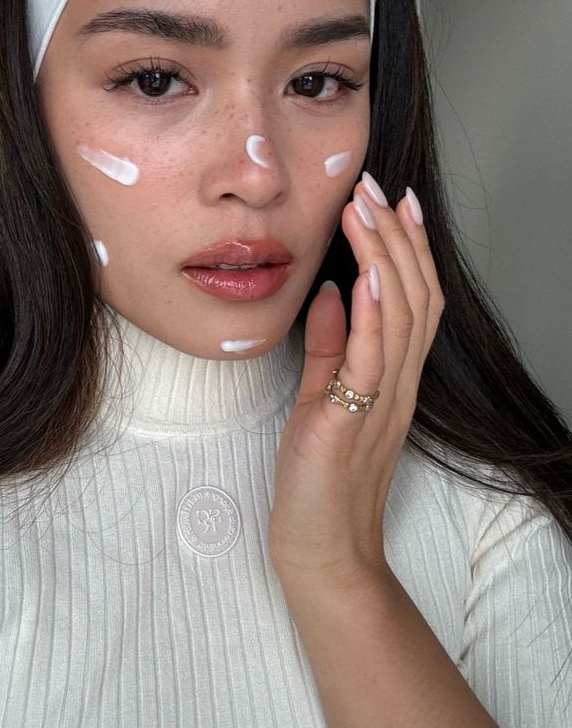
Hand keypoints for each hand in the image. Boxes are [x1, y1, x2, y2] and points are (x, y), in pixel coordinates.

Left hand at [268, 175, 444, 588]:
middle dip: (397, 235)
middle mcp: (400, 383)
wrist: (322, 548)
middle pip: (416, 295)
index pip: (414, 299)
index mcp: (394, 377)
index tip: (394, 202)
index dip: (408, 247)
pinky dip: (377, 311)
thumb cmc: (319, 478)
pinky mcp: (356, 418)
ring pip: (402, 314)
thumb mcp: (325, 399)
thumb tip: (330, 294)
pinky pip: (375, 356)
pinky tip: (372, 273)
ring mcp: (384, 400)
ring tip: (367, 207)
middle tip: (376, 186)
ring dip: (386, 256)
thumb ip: (330, 349)